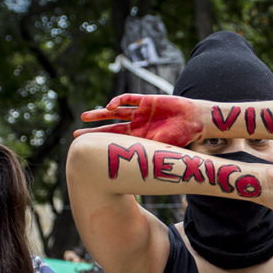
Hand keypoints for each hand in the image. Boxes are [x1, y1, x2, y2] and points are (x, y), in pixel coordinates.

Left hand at [74, 94, 205, 146]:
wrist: (195, 122)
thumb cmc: (181, 139)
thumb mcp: (160, 150)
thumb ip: (146, 155)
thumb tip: (132, 173)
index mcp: (140, 137)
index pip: (116, 140)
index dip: (100, 143)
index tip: (86, 148)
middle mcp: (137, 124)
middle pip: (111, 127)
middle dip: (94, 130)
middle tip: (77, 134)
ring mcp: (141, 112)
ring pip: (116, 112)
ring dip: (100, 114)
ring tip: (84, 116)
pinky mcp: (147, 100)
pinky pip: (130, 99)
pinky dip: (119, 101)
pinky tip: (110, 106)